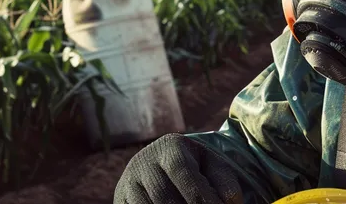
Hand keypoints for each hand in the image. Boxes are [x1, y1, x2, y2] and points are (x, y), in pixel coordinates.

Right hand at [114, 133, 243, 203]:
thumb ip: (225, 182)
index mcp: (170, 147)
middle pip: (164, 198)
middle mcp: (144, 162)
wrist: (163, 165)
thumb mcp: (212, 166)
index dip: (202, 197)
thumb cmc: (196, 167)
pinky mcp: (120, 200)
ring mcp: (128, 183)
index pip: (184, 174)